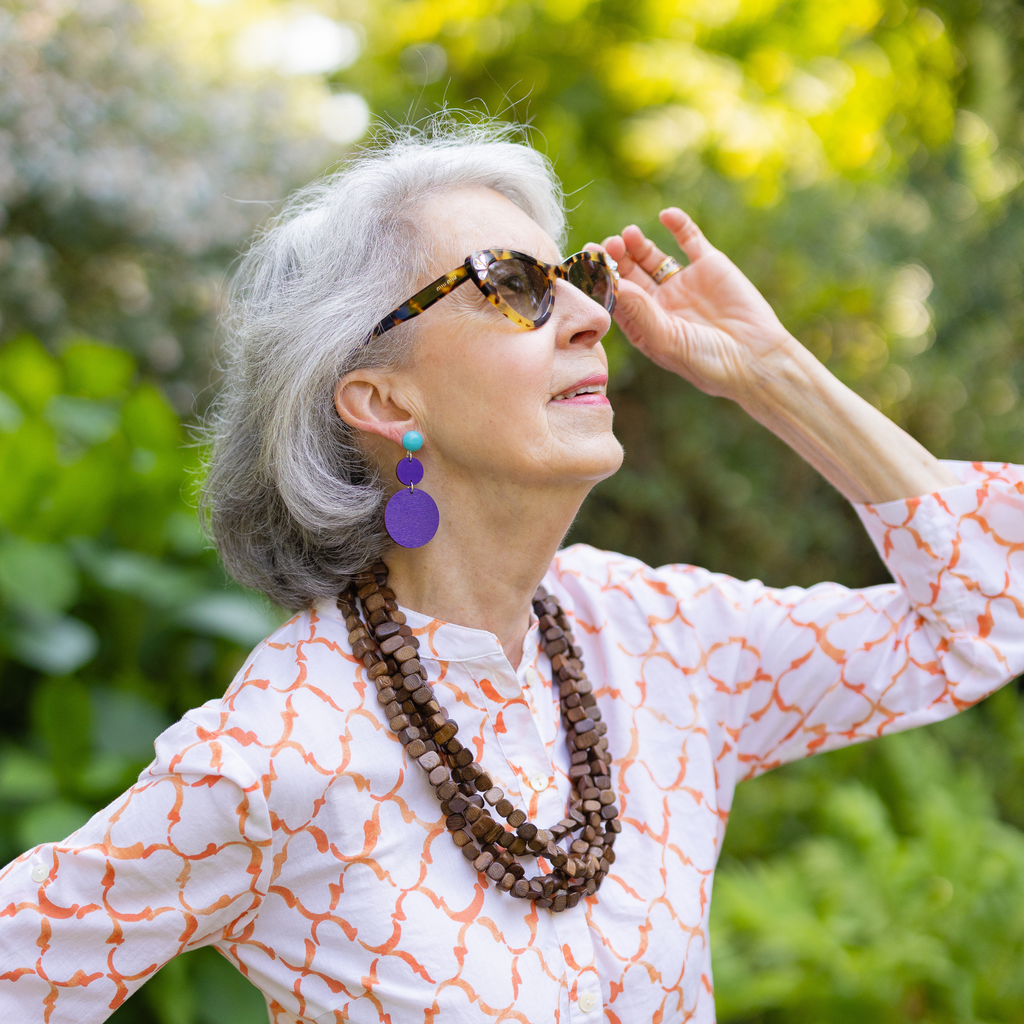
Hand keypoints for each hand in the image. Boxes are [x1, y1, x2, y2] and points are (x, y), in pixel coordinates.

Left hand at [601, 208, 796, 401]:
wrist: (756, 357)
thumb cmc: (707, 361)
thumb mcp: (667, 339)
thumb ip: (640, 311)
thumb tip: (614, 283)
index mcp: (644, 325)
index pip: (615, 297)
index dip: (602, 279)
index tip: (589, 261)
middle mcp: (660, 302)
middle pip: (629, 273)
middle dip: (617, 258)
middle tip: (609, 245)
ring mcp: (683, 282)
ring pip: (652, 256)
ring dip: (638, 244)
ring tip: (629, 235)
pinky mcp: (709, 265)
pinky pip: (689, 239)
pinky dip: (678, 225)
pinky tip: (666, 215)